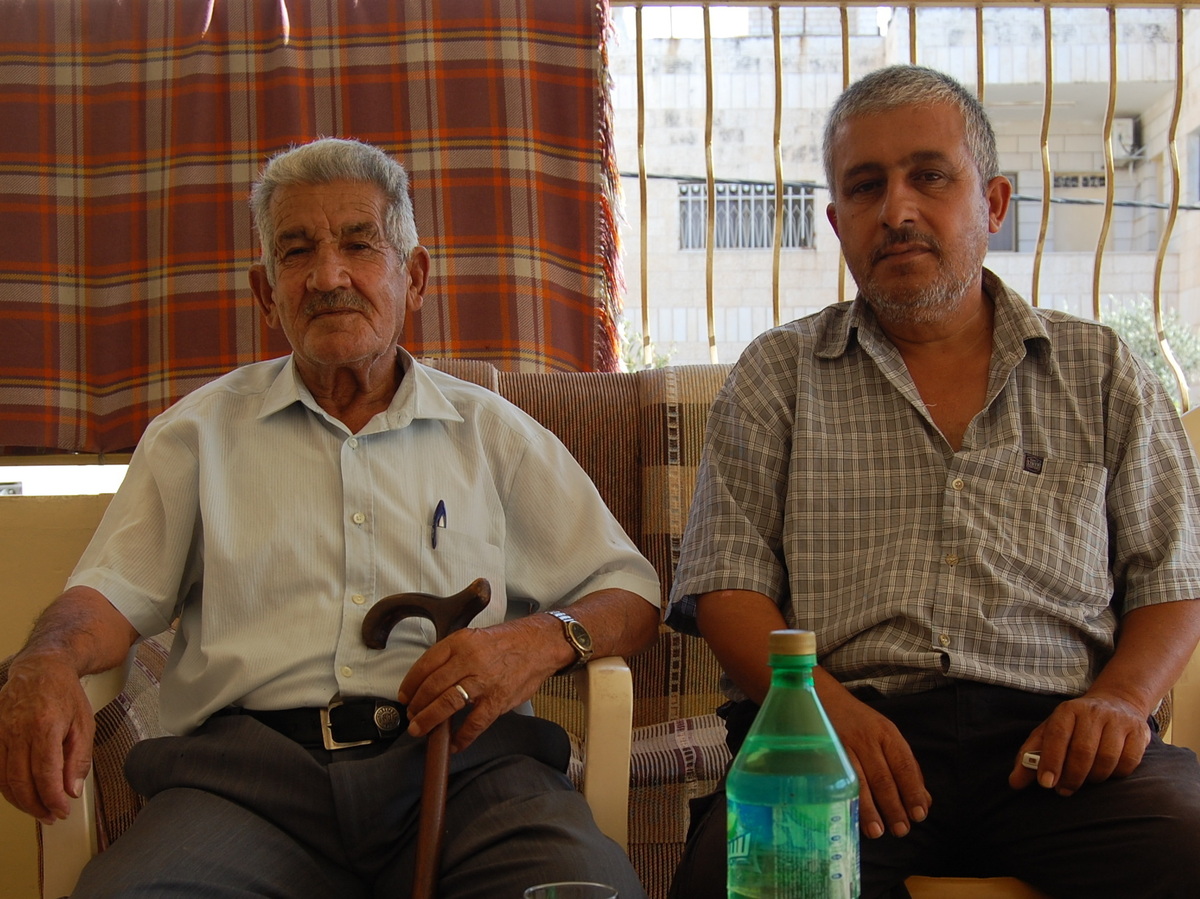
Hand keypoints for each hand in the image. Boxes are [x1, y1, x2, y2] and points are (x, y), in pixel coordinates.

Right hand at [0, 656, 94, 823]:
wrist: (42, 669)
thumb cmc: (65, 694)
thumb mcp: (84, 724)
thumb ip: (79, 759)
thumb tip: (71, 791)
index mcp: (44, 727)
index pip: (45, 774)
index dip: (53, 798)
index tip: (62, 810)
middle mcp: (16, 731)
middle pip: (20, 781)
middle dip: (35, 805)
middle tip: (50, 816)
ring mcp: (0, 732)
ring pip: (3, 779)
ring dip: (20, 800)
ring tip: (37, 809)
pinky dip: (6, 786)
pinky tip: (20, 793)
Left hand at [396, 618, 559, 752]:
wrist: (540, 645)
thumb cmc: (508, 642)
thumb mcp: (474, 637)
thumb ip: (452, 655)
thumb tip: (430, 679)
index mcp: (460, 642)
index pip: (425, 664)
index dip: (410, 684)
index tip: (405, 696)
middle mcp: (469, 659)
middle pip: (432, 686)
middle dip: (416, 705)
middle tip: (411, 716)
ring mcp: (484, 680)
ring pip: (447, 703)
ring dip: (429, 720)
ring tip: (420, 730)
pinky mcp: (498, 699)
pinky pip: (474, 723)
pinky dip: (462, 737)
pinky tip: (454, 744)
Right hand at [822, 688, 930, 838]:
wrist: (822, 697)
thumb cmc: (858, 723)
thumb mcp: (886, 736)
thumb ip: (906, 766)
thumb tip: (924, 800)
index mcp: (887, 733)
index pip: (904, 765)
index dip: (912, 790)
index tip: (919, 814)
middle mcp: (866, 738)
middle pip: (883, 777)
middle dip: (893, 806)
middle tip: (901, 830)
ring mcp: (843, 744)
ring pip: (859, 780)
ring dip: (869, 808)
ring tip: (878, 831)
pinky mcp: (825, 751)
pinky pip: (837, 778)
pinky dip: (846, 798)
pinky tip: (851, 813)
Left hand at [1009, 693, 1150, 795]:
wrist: (1116, 703)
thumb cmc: (1076, 725)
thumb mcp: (1049, 733)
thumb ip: (1030, 756)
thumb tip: (1014, 783)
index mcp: (1067, 710)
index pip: (1057, 735)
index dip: (1051, 761)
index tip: (1046, 783)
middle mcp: (1093, 712)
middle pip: (1083, 751)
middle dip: (1072, 776)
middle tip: (1064, 790)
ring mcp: (1119, 721)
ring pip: (1107, 759)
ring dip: (1094, 778)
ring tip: (1085, 781)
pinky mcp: (1140, 732)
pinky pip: (1129, 762)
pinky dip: (1117, 774)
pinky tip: (1107, 774)